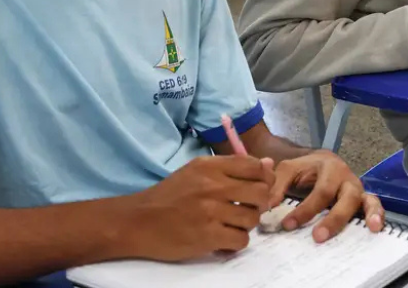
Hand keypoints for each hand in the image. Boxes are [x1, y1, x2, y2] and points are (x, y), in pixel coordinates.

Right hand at [130, 155, 274, 260]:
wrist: (138, 221)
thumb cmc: (169, 196)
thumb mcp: (196, 172)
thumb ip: (231, 168)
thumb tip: (268, 165)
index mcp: (209, 166)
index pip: (254, 166)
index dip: (264, 178)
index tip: (258, 187)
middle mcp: (212, 185)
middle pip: (260, 192)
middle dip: (260, 203)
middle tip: (247, 209)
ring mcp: (210, 211)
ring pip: (253, 218)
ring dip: (246, 224)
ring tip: (231, 224)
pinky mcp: (207, 236)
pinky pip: (241, 240)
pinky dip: (235, 242)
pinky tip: (223, 238)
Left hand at [267, 150, 383, 242]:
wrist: (318, 161)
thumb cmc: (303, 169)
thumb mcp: (287, 170)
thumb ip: (276, 186)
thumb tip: (266, 207)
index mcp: (328, 167)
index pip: (319, 192)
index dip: (305, 210)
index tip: (287, 225)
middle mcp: (347, 177)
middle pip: (345, 198)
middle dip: (333, 219)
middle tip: (317, 237)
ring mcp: (357, 189)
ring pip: (367, 200)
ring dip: (370, 214)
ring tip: (372, 228)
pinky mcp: (363, 199)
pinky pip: (374, 205)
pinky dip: (378, 215)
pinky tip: (377, 228)